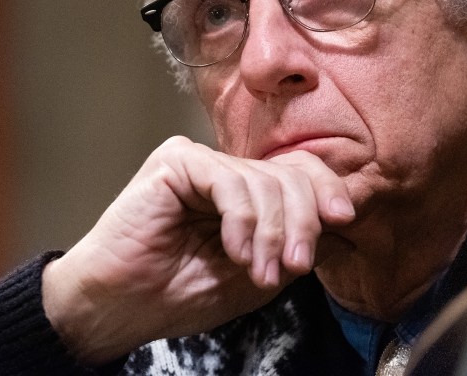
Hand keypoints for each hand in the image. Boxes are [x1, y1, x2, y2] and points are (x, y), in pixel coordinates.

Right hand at [42, 136, 354, 364]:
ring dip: (270, 233)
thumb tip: (345, 222)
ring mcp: (200, 163)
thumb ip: (296, 245)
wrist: (121, 306)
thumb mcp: (258, 274)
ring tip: (257, 271)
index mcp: (247, 196)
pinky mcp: (175, 161)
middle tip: (295, 265)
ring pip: (262, 180)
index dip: (326, 190)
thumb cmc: (179, 293)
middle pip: (288, 174)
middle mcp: (226, 173)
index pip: (299, 173)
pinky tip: (233, 250)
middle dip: (302, 222)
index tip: (343, 220)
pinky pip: (227, 179)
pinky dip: (240, 218)